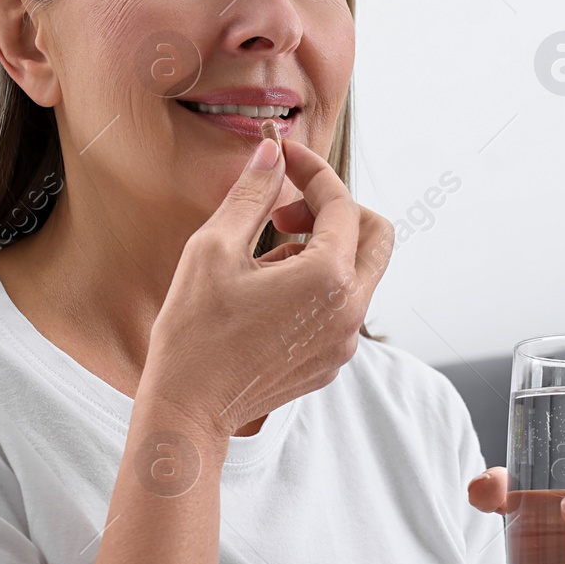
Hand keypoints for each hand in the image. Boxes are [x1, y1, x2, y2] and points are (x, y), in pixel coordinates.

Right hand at [141, 135, 394, 437]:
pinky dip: (316, 284)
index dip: (312, 170)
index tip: (282, 157)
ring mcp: (345, 341)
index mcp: (329, 278)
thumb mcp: (214, 248)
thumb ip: (252, 194)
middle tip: (285, 212)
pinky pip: (341, 305)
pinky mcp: (331, 360)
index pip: (340, 203)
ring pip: (358, 272)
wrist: (188, 409)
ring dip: (322, 248)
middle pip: (376, 235)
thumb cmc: (195, 330)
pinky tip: (266, 291)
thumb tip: (272, 154)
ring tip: (262, 257)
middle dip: (335, 210)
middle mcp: (350, 311)